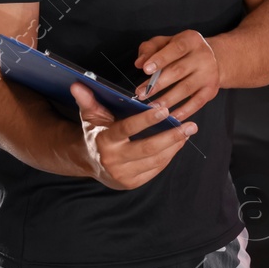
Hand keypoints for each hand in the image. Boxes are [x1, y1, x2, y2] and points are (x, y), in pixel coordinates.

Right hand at [71, 83, 195, 190]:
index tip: (166, 110)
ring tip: (188, 132)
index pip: (128, 129)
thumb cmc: (95, 132)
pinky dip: (169, 156)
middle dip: (172, 136)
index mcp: (104, 140)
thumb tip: (77, 83)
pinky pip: (155, 169)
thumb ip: (87, 100)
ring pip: (156, 160)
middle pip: (148, 148)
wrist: (88, 161)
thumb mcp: (91, 115)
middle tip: (191, 125)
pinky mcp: (131, 184)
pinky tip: (178, 143)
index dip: (147, 120)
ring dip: (175, 145)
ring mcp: (123, 175)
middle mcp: (113, 160)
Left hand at [133, 30, 220, 119]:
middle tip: (141, 93)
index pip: (176, 49)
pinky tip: (170, 118)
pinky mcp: (211, 90)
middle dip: (158, 84)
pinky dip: (183, 111)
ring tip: (151, 108)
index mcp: (191, 40)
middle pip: (179, 70)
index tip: (145, 69)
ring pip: (186, 88)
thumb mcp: (166, 42)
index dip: (160, 59)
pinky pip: (197, 103)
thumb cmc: (181, 51)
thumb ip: (150, 49)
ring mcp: (209, 74)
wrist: (212, 59)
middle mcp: (203, 56)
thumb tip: (139, 63)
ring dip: (167, 100)